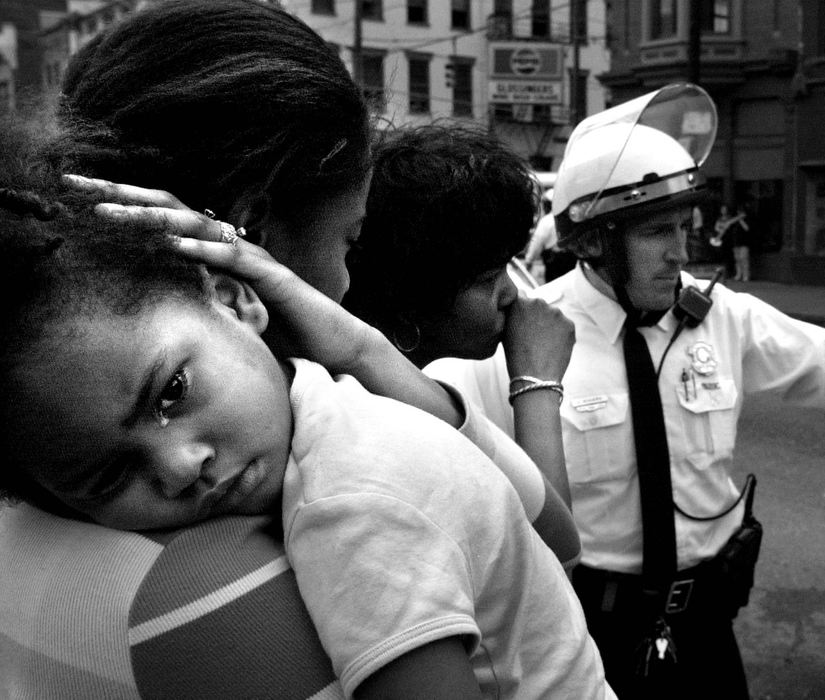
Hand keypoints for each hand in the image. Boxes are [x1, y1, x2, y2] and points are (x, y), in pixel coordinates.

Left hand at [63, 174, 379, 372]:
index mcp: (220, 251)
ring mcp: (254, 259)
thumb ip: (201, 295)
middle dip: (122, 194)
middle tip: (74, 182)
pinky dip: (203, 252)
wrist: (336, 344)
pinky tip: (173, 247)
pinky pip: (235, 261)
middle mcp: (234, 245)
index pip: (166, 220)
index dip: (125, 205)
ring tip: (109, 212)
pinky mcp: (274, 279)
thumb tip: (163, 296)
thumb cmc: (285, 331)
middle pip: (172, 210)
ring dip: (152, 218)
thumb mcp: (230, 312)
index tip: (78, 196)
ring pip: (198, 227)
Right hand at [502, 295, 574, 381]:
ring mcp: (556, 313)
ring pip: (553, 316)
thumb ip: (512, 314)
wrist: (534, 377)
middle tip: (533, 336)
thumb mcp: (504, 331)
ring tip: (543, 344)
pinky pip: (564, 326)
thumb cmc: (516, 357)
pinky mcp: (569, 324)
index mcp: (519, 302)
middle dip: (537, 316)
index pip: (522, 296)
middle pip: (539, 305)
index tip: (523, 319)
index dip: (522, 309)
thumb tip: (517, 308)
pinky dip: (560, 335)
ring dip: (549, 325)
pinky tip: (552, 347)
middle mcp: (538, 302)